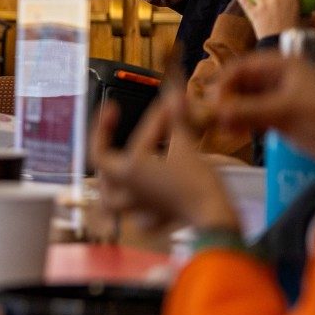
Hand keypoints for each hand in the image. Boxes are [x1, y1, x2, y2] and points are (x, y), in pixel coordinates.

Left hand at [92, 94, 239, 232]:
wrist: (214, 217)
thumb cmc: (197, 182)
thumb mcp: (186, 145)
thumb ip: (176, 118)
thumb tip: (175, 95)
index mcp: (129, 169)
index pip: (135, 135)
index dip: (149, 116)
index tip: (162, 105)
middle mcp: (127, 188)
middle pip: (101, 169)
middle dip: (103, 146)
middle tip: (109, 132)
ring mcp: (138, 207)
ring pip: (109, 201)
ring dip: (108, 186)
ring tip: (113, 175)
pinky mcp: (156, 219)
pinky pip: (137, 218)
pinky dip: (136, 211)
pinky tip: (142, 204)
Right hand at [213, 52, 314, 153]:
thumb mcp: (287, 113)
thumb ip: (248, 111)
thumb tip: (212, 113)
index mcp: (282, 66)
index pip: (240, 67)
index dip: (223, 84)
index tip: (212, 105)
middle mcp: (278, 78)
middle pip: (240, 83)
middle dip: (225, 100)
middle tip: (214, 120)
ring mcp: (280, 98)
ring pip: (245, 100)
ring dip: (232, 113)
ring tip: (224, 129)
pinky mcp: (283, 116)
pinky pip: (254, 115)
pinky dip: (243, 123)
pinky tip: (237, 133)